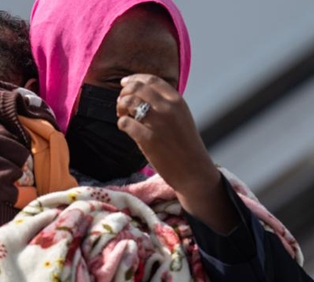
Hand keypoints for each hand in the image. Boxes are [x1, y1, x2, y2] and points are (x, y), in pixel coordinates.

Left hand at [116, 74, 219, 194]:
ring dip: (120, 106)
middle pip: (136, 88)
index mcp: (177, 101)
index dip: (134, 79)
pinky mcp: (147, 139)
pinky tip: (125, 128)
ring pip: (128, 102)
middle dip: (124, 93)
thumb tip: (141, 93)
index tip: (125, 83)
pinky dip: (121, 123)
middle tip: (121, 102)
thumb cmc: (185, 144)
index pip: (150, 80)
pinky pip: (125, 122)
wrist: (193, 170)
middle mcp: (167, 108)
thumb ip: (166, 104)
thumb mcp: (182, 117)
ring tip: (122, 114)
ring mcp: (157, 123)